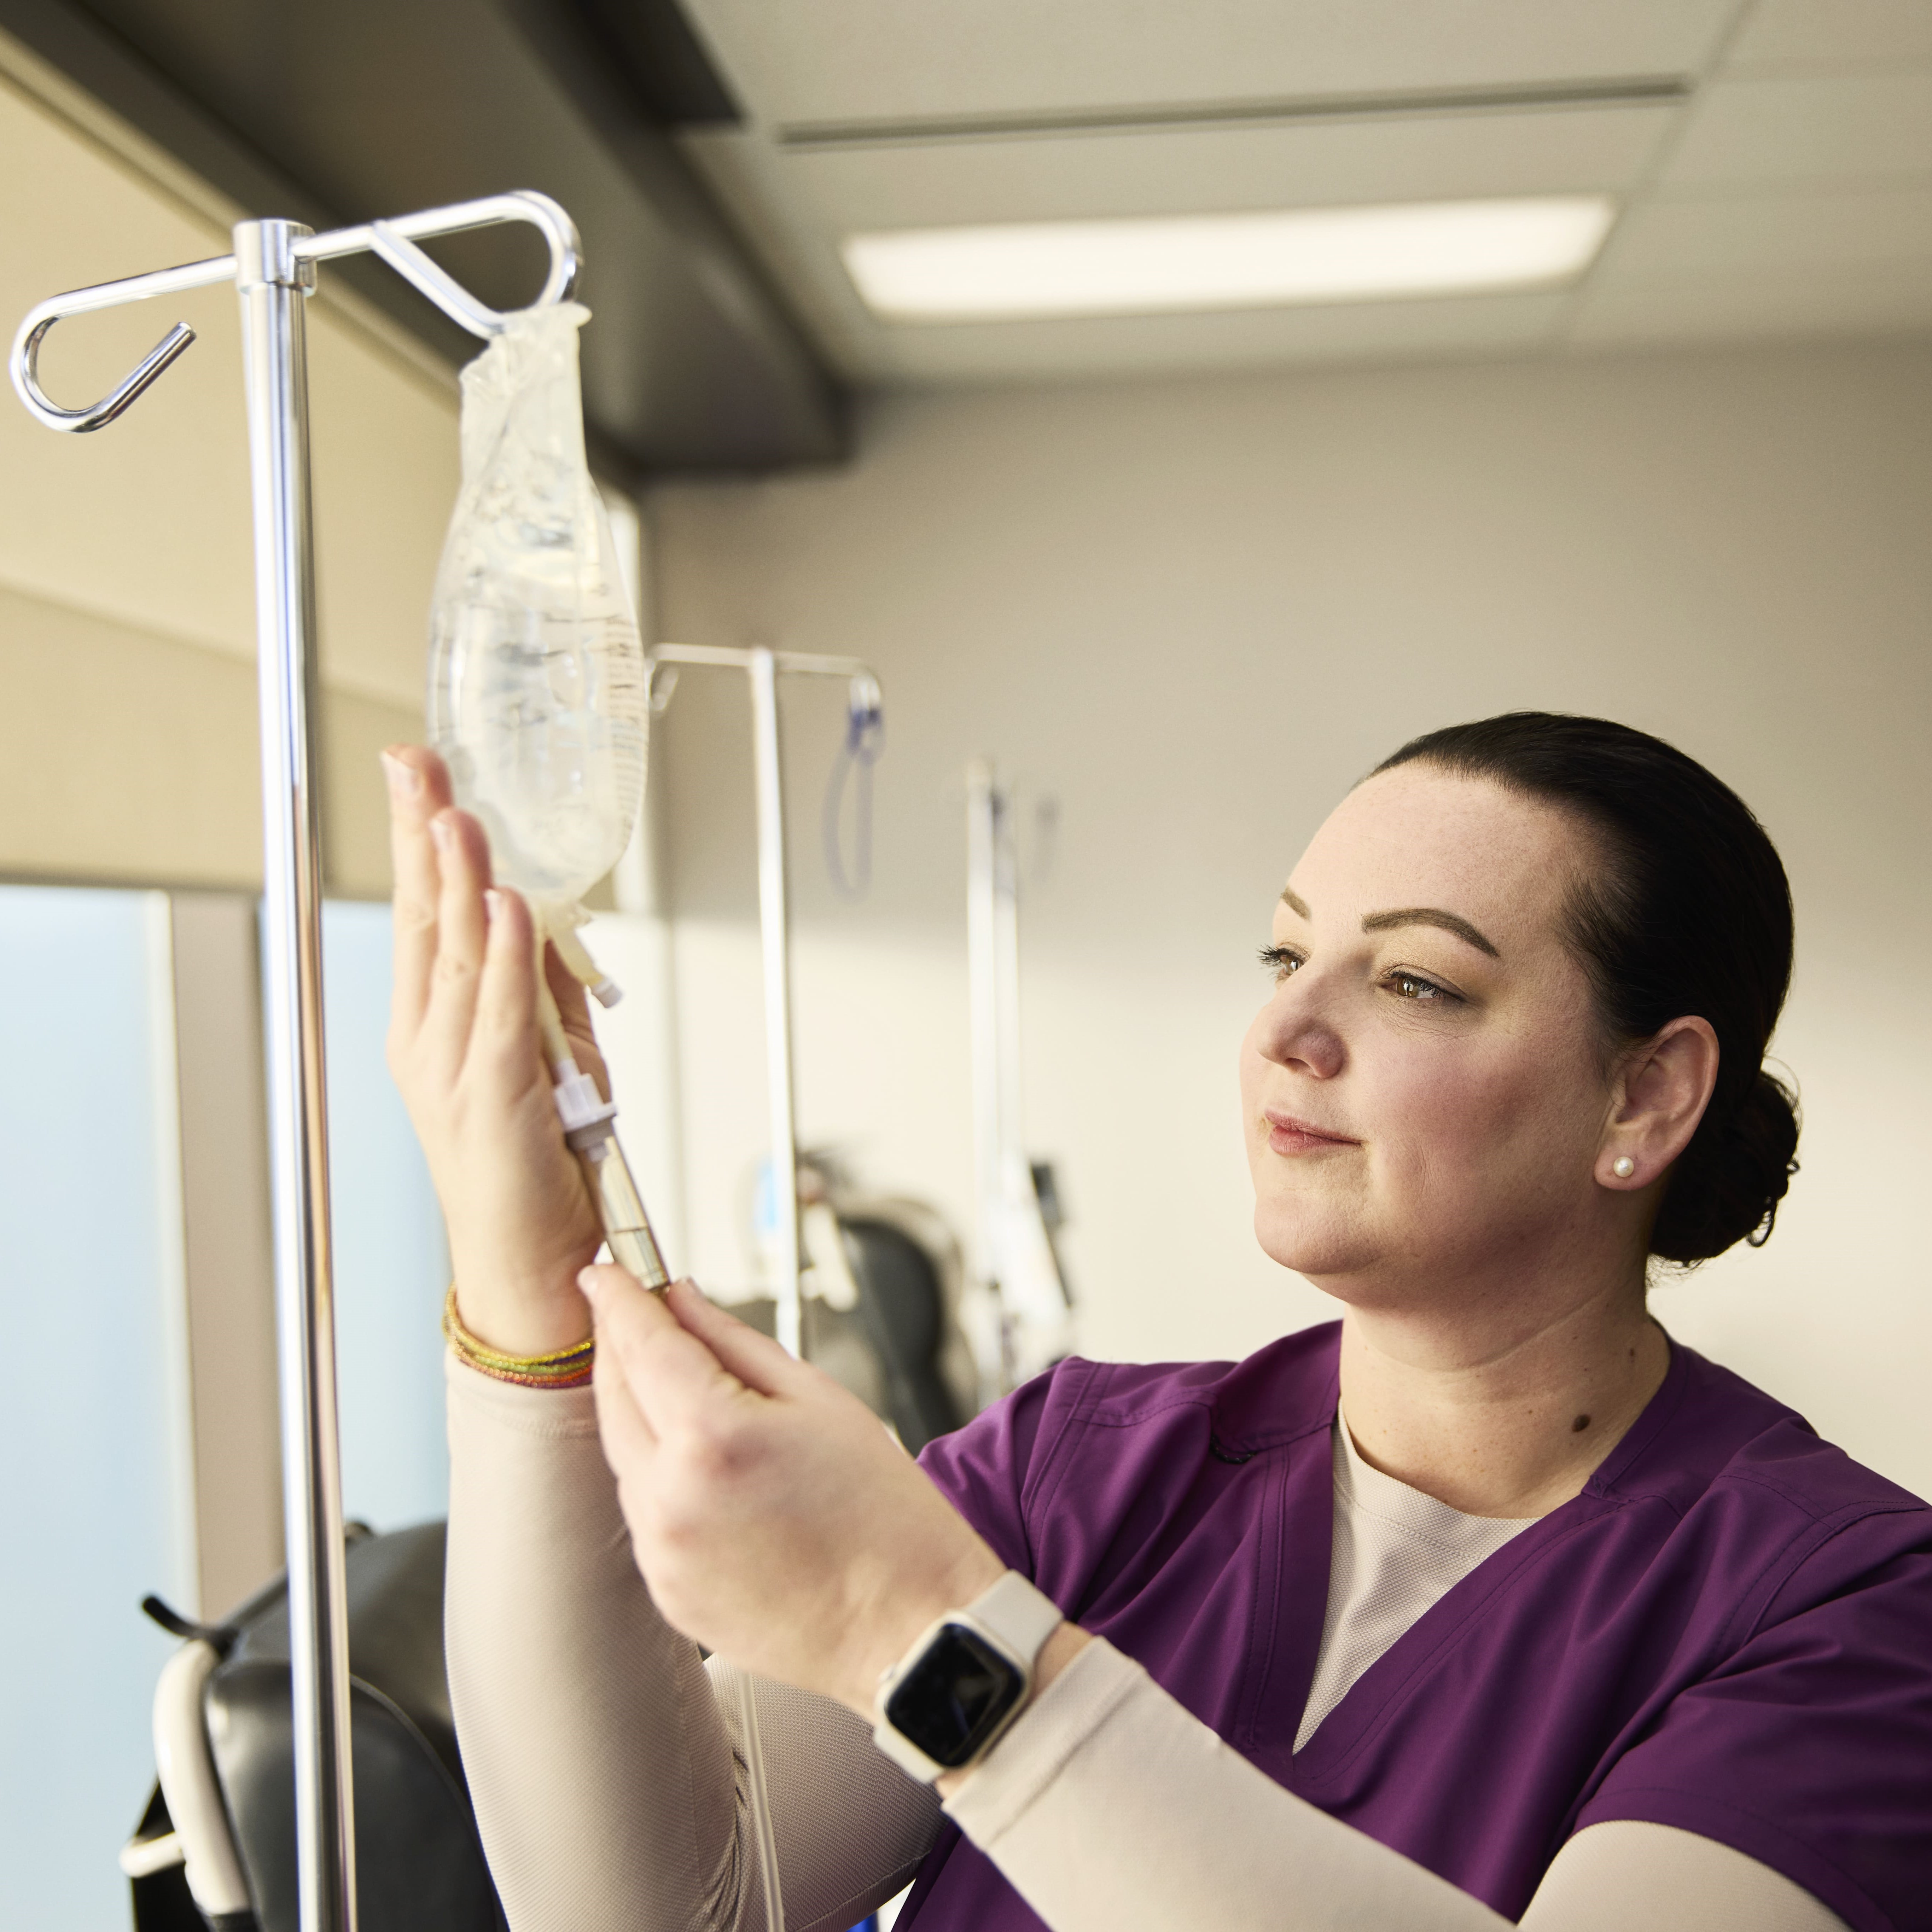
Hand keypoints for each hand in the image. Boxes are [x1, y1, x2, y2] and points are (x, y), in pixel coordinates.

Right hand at [383, 746, 605, 1354]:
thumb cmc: (537, 1165)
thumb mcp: (550, 1057)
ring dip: (462, 880)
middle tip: (416, 764)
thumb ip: (545, 989)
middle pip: (427, 919)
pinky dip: (507, 955)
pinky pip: (502, 1012)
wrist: (527, 1261)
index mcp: (433, 1026)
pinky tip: (507, 906)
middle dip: (423, 835)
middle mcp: (430, 1041)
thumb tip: (550, 923)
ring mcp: (454, 1069)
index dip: (420, 841)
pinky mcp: (495, 1096)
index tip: (418, 777)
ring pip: (459, 955)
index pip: (425, 914)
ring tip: (458, 815)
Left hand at [583, 1266, 1005, 1718]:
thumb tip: (680, 1301)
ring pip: (621, 1453)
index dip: (617, 1297)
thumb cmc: (884, 1516)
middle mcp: (671, 1498)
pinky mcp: (665, 1590)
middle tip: (641, 1315)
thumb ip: (734, 1342)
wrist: (908, 1628)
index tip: (604, 1273)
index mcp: (713, 1438)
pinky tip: (711, 1470)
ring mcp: (662, 1551)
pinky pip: (641, 1509)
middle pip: (614, 1395)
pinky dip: (659, 1474)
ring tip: (699, 1401)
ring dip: (642, 1413)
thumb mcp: (819, 1398)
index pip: (639, 1343)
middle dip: (623, 1348)